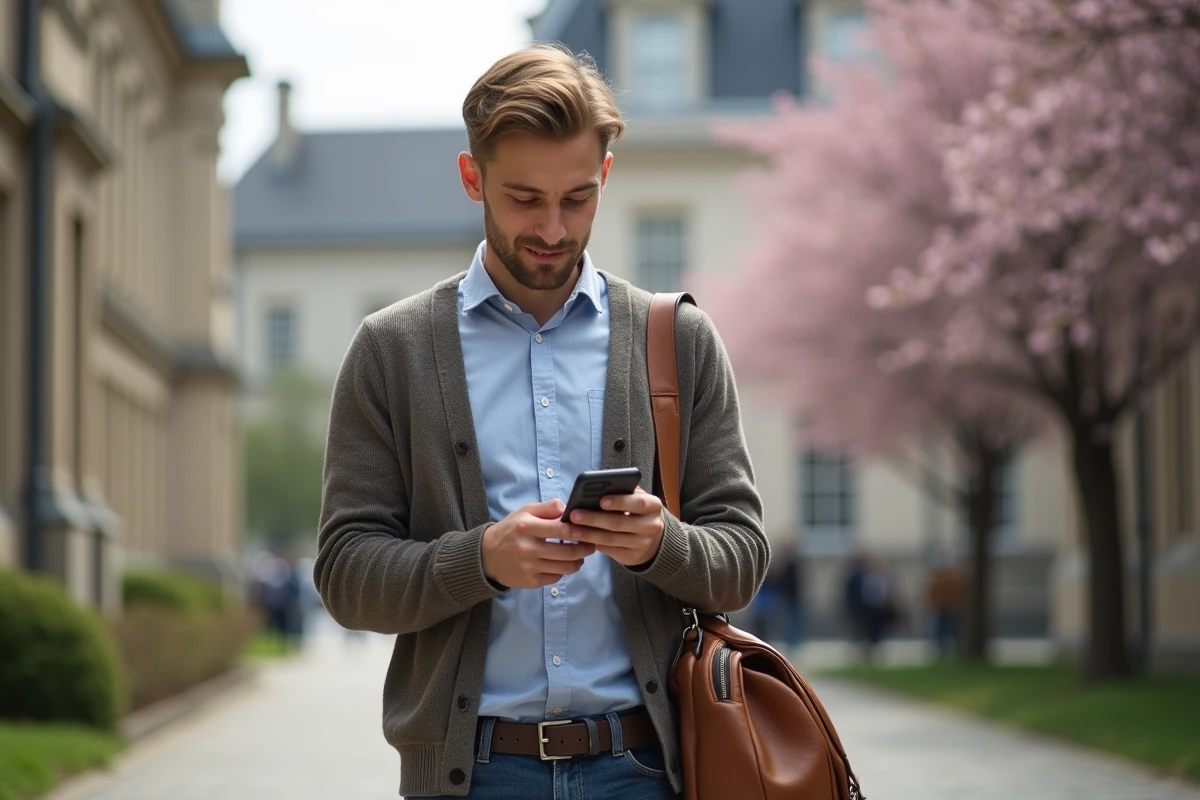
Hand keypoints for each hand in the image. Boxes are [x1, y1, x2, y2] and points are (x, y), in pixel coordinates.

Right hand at [481, 499, 595, 589]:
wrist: (487, 556)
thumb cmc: (510, 530)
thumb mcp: (524, 512)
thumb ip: (547, 508)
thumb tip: (569, 509)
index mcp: (527, 527)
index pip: (562, 529)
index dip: (580, 531)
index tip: (589, 530)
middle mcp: (528, 548)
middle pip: (568, 552)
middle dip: (585, 548)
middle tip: (591, 545)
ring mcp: (529, 567)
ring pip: (565, 567)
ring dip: (578, 562)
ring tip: (581, 556)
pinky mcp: (530, 581)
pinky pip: (556, 577)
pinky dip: (564, 571)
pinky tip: (564, 564)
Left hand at [566, 487, 664, 567]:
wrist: (654, 539)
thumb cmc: (638, 511)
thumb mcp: (636, 498)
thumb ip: (623, 491)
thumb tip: (597, 488)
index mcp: (653, 506)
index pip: (638, 502)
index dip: (619, 502)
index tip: (601, 500)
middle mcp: (652, 526)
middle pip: (619, 523)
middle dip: (594, 518)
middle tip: (575, 514)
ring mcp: (643, 544)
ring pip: (611, 539)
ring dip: (589, 534)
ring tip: (572, 528)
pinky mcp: (633, 557)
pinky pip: (609, 551)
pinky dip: (593, 544)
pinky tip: (580, 539)